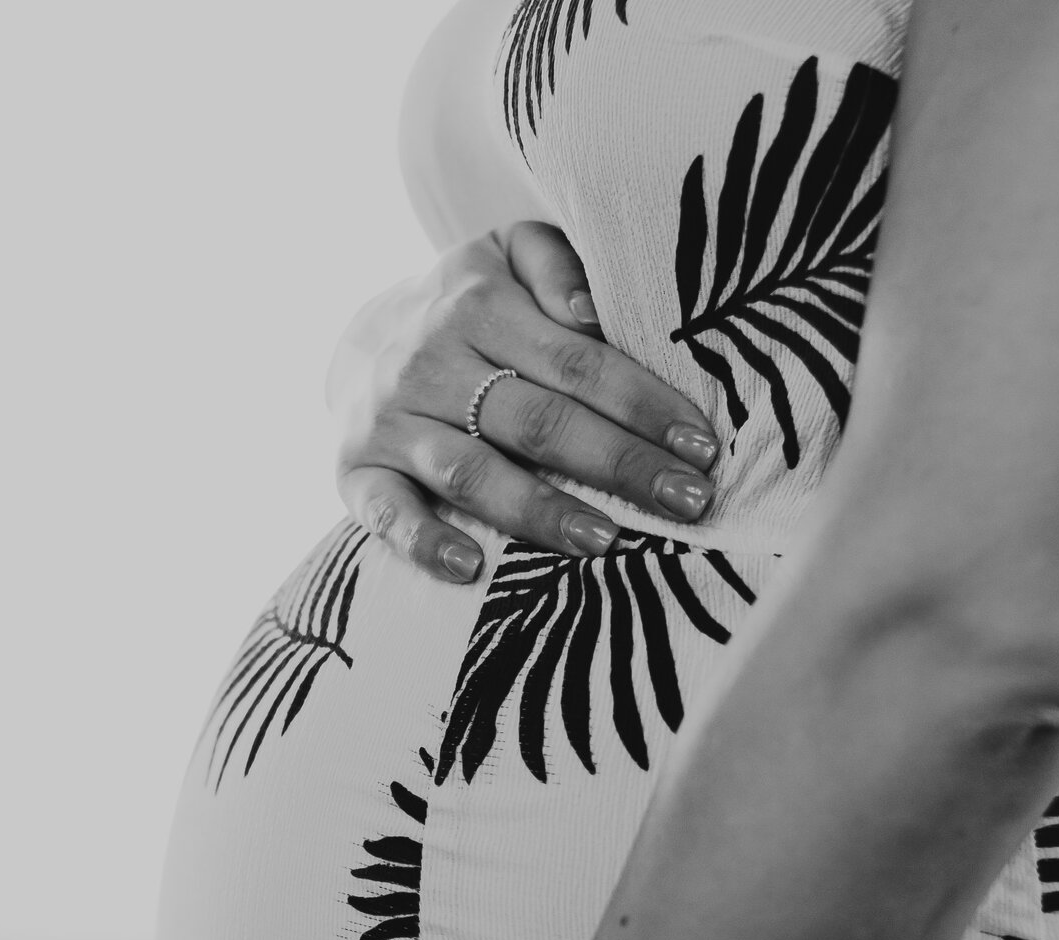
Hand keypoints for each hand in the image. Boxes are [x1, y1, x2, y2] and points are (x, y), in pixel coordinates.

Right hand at [328, 221, 720, 583]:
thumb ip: (557, 267)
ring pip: (472, 472)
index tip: (702, 447)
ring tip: (606, 540)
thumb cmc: (465, 306)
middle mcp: (431, 362)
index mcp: (479, 303)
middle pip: (538, 421)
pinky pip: (387, 513)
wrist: (357, 341)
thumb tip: (594, 313)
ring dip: (540, 510)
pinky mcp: (356, 471)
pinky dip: (425, 541)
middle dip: (620, 464)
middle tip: (688, 502)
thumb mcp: (508, 255)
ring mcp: (392, 421)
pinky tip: (472, 566)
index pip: (578, 361)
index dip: (644, 406)